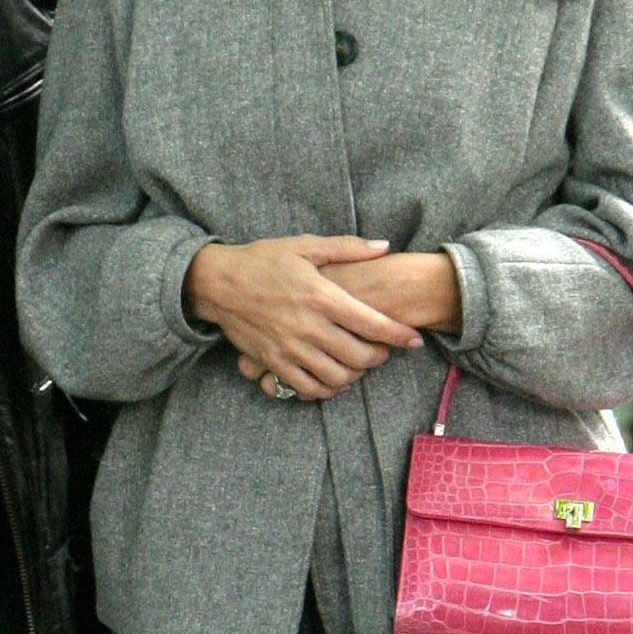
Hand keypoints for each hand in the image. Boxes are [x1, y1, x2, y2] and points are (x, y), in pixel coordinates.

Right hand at [186, 235, 418, 401]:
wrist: (218, 283)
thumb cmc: (263, 260)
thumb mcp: (305, 245)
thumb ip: (347, 248)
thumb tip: (384, 246)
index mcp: (322, 296)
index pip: (373, 323)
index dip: (399, 335)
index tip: (414, 340)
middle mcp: (309, 327)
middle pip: (360, 356)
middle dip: (379, 357)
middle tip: (383, 350)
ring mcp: (290, 349)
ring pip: (337, 376)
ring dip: (355, 374)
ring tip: (358, 363)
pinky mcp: (274, 362)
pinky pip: (307, 388)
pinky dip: (326, 388)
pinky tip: (332, 377)